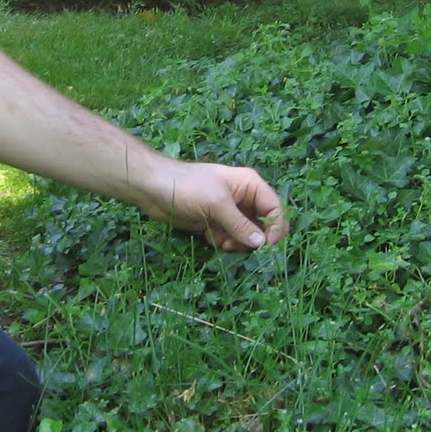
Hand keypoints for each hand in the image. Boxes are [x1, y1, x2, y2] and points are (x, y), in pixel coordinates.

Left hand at [143, 161, 289, 252]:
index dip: (276, 227)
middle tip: (240, 246)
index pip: (274, 208)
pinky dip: (222, 242)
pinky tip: (209, 236)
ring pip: (247, 236)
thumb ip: (240, 224)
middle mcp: (244, 199)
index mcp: (250, 185)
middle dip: (254, 239)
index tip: (267, 246)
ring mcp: (230, 213)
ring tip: (221, 241)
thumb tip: (261, 243)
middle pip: (263, 225)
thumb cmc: (188, 187)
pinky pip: (230, 239)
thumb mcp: (217, 203)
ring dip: (237, 243)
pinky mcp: (216, 224)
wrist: (154, 189)